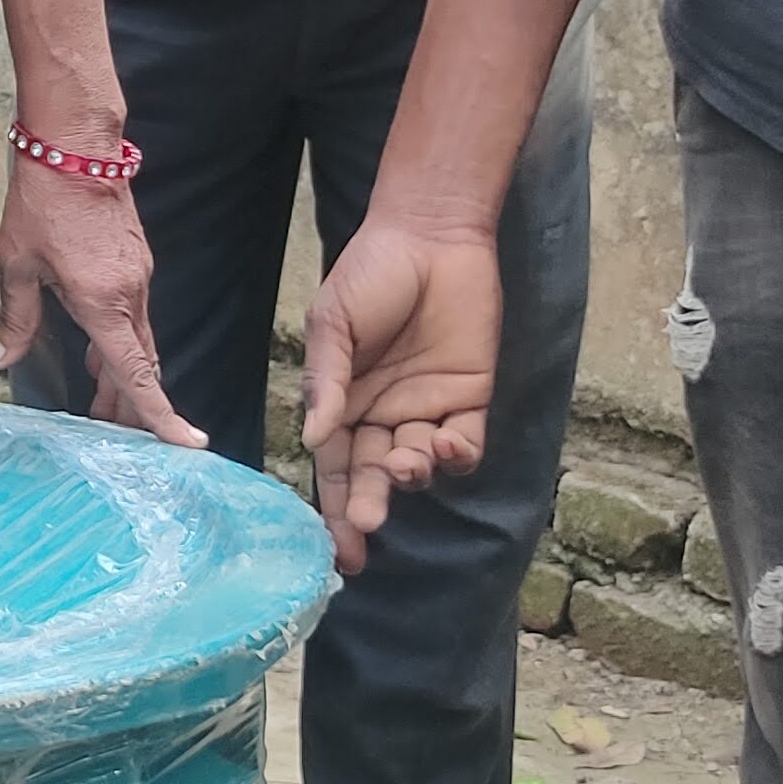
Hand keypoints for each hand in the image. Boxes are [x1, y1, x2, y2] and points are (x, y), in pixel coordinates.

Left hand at [0, 154, 192, 448]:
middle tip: (107, 434)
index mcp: (103, 301)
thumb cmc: (42, 199)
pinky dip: (119, 339)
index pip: (137, 372)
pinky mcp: (135, 261)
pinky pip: (134, 314)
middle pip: (140, 363)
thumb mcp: (17, 263)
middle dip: (127, 405)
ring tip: (98, 402)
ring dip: (121, 372)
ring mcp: (138, 276)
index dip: (161, 414)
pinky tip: (96, 350)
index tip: (189, 446)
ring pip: (138, 339)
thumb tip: (0, 358)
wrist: (75, 144)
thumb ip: (16, 318)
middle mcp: (131, 293)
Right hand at [300, 214, 500, 578]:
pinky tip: (444, 443)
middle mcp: (383, 415)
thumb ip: (327, 380)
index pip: (336, 466)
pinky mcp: (469, 398)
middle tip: (365, 532)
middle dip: (368, 507)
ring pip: (418, 465)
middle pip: (374, 476)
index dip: (335, 507)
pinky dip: (455, 455)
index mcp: (344, 402)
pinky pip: (464, 444)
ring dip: (409, 475)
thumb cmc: (370, 272)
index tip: (334, 548)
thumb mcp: (333, 322)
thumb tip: (313, 438)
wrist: (430, 235)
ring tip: (405, 462)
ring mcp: (426, 409)